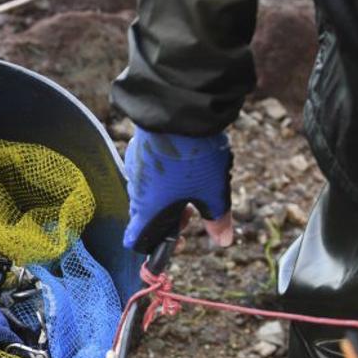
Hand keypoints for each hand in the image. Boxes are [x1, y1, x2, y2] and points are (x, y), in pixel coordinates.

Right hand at [122, 126, 233, 253]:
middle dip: (170, 218)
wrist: (178, 110)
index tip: (180, 240)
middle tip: (194, 209)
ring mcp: (134, 168)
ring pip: (149, 192)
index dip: (156, 248)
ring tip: (194, 182)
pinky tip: (184, 162)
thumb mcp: (213, 192)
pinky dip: (164, 176)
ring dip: (168, 196)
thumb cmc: (194, 158)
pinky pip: (149, 172)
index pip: (136, 240)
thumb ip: (217, 219)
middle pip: (146, 217)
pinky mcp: (139, 149)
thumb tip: (223, 241)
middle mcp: (135, 191)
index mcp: (147, 209)